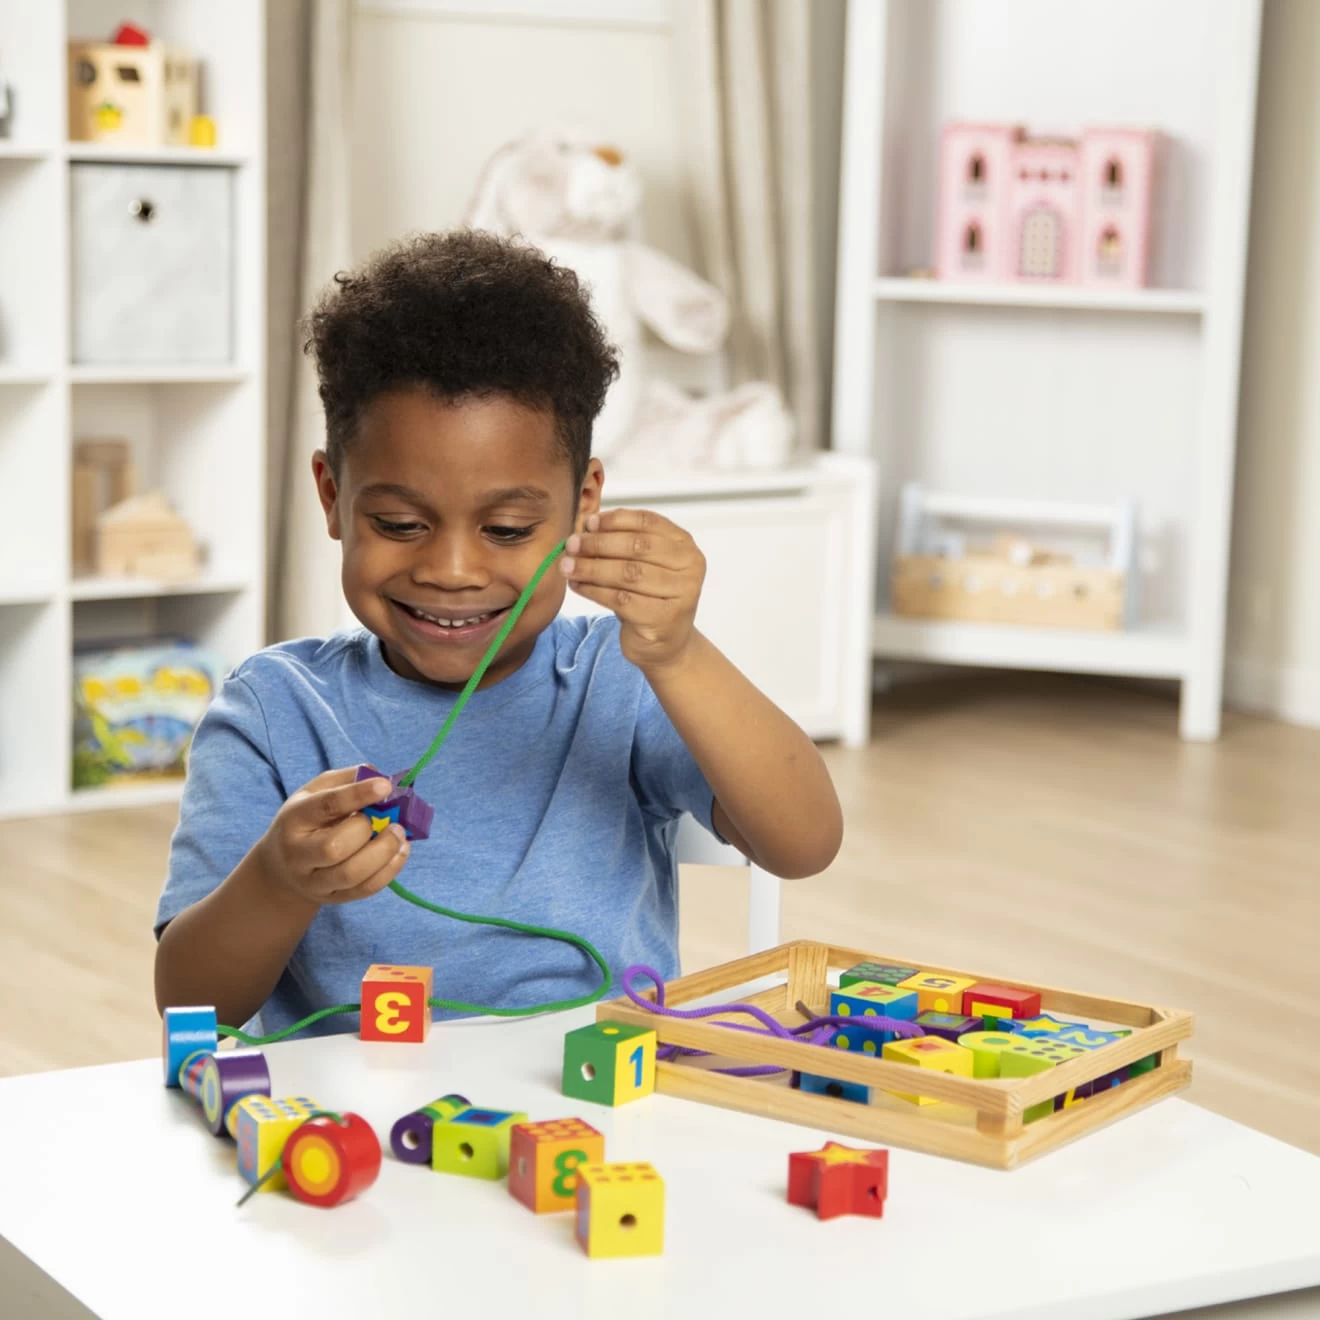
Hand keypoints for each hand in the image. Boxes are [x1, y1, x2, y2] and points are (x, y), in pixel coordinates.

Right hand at [258, 768, 411, 906]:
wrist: (282, 866)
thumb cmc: (308, 820)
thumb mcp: (317, 792)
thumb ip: (347, 779)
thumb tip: (380, 776)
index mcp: (295, 819)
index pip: (325, 806)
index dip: (358, 794)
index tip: (385, 786)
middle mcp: (299, 854)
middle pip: (334, 848)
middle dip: (368, 830)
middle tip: (390, 819)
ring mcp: (314, 881)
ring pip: (351, 874)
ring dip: (384, 852)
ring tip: (400, 834)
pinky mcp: (332, 899)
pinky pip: (365, 889)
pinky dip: (390, 870)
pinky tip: (400, 851)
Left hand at [560, 509, 705, 670]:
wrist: (665, 644)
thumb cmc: (650, 598)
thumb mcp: (642, 564)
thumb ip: (623, 542)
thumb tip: (586, 526)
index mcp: (685, 545)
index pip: (648, 522)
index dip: (615, 520)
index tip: (588, 523)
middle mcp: (690, 567)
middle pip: (637, 547)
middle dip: (599, 544)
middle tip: (571, 545)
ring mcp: (681, 594)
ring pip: (627, 573)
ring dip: (591, 568)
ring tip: (567, 566)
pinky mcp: (664, 618)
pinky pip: (621, 599)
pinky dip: (594, 591)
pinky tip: (578, 586)